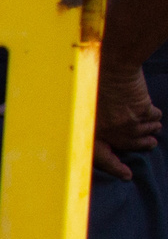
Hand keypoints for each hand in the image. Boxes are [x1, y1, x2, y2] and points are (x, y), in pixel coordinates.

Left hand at [95, 64, 162, 181]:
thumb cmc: (93, 79)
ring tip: (154, 128)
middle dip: (141, 145)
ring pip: (144, 132)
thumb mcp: (85, 104)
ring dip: (150, 130)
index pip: (102, 157)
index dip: (115, 167)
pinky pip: (152, 117)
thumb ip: (95, 119)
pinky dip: (154, 115)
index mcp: (91, 130)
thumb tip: (107, 133)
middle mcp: (109, 130)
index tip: (127, 175)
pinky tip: (154, 113)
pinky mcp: (141, 111)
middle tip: (150, 144)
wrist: (111, 63)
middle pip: (129, 144)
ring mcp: (127, 122)